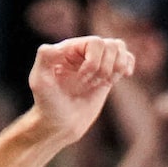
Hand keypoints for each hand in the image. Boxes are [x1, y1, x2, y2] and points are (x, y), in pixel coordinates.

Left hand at [23, 35, 137, 144]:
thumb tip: (57, 47)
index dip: (93, 63)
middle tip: (88, 85)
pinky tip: (124, 76)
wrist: (60, 124)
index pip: (95, 42)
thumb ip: (44, 58)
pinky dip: (128, 65)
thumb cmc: (48, 104)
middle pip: (111, 45)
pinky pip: (126, 57)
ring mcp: (97, 62)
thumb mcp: (39, 80)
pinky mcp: (107, 74)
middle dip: (103, 69)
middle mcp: (84, 51)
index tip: (80, 81)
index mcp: (70, 48)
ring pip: (119, 48)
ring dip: (115, 68)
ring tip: (102, 82)